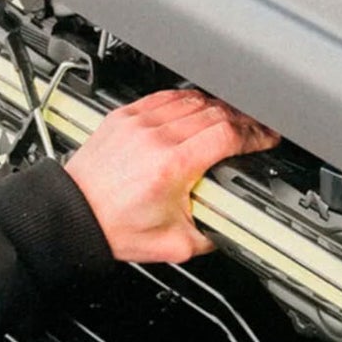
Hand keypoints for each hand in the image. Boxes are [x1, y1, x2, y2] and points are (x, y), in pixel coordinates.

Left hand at [64, 89, 277, 262]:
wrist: (76, 215)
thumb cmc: (115, 228)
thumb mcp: (175, 245)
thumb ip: (211, 236)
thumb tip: (233, 226)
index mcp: (172, 166)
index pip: (226, 134)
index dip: (254, 135)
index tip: (266, 139)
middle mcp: (155, 137)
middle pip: (215, 112)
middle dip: (243, 120)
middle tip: (255, 131)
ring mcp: (138, 122)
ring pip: (192, 99)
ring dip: (217, 107)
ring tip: (231, 120)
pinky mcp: (125, 116)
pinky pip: (165, 96)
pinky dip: (187, 101)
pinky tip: (196, 110)